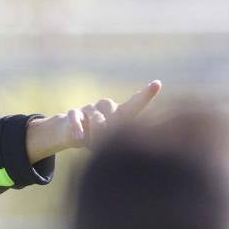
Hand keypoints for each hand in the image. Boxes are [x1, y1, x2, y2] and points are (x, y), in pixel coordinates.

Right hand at [26, 80, 161, 162]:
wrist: (70, 133)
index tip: (157, 84)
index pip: (134, 104)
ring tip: (91, 145)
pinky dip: (78, 129)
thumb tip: (117, 142)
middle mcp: (106, 106)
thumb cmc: (96, 138)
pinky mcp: (74, 113)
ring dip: (94, 135)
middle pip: (113, 114)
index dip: (146, 95)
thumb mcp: (108, 141)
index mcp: (119, 113)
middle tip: (103, 144)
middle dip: (109, 132)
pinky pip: (76, 119)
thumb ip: (115, 139)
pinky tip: (79, 139)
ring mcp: (90, 108)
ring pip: (96, 118)